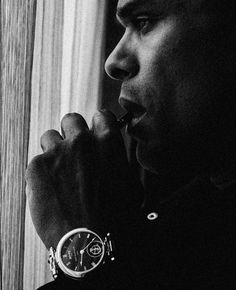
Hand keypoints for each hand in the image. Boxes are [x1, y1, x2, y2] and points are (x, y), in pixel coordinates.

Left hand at [25, 110, 143, 248]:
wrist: (88, 242)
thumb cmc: (114, 216)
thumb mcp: (129, 184)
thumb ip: (118, 161)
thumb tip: (112, 153)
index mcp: (107, 142)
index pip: (100, 115)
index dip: (97, 124)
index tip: (94, 132)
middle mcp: (82, 141)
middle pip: (72, 120)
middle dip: (73, 132)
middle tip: (74, 151)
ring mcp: (57, 152)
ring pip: (50, 137)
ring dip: (55, 150)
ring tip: (59, 171)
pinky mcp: (36, 167)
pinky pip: (37, 160)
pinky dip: (42, 172)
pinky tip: (51, 189)